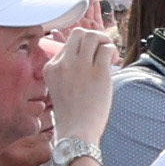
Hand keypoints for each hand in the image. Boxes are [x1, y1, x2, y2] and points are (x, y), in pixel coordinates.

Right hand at [45, 21, 116, 136]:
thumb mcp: (59, 89)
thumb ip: (67, 73)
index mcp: (51, 68)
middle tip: (102, 49)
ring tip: (109, 54)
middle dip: (93, 37)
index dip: (81, 48)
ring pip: (92, 36)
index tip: (90, 59)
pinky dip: (112, 51)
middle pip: (78, 33)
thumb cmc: (72, 115)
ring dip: (104, 40)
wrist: (77, 132)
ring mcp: (80, 66)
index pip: (66, 45)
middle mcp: (63, 63)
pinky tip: (114, 62)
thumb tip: (86, 58)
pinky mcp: (97, 72)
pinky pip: (106, 48)